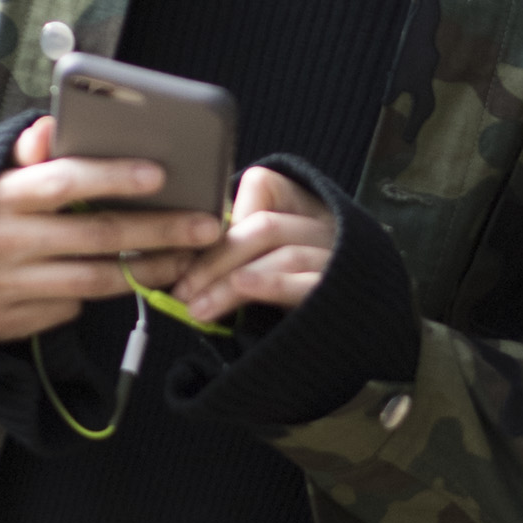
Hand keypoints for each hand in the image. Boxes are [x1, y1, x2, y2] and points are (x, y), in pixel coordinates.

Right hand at [0, 118, 220, 343]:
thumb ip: (26, 152)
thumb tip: (52, 126)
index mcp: (1, 196)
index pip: (64, 181)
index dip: (112, 177)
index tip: (159, 173)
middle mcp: (4, 242)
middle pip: (96, 237)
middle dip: (158, 232)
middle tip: (204, 226)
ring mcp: (6, 287)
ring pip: (92, 282)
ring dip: (144, 272)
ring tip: (184, 260)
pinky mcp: (6, 323)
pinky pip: (66, 309)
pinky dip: (95, 297)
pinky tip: (124, 283)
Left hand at [171, 165, 335, 323]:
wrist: (341, 336)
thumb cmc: (288, 295)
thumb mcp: (265, 261)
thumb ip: (237, 246)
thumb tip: (181, 255)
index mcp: (303, 206)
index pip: (262, 187)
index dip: (225, 215)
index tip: (188, 246)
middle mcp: (323, 226)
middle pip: (265, 227)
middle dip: (216, 259)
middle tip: (183, 290)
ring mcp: (335, 258)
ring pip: (282, 256)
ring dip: (231, 282)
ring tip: (198, 308)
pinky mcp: (338, 292)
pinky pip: (305, 283)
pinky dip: (270, 284)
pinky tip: (242, 288)